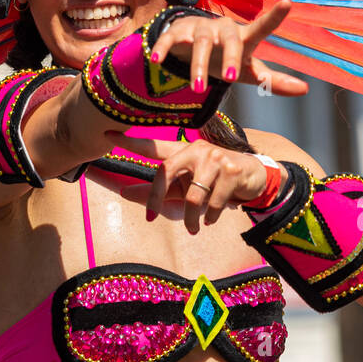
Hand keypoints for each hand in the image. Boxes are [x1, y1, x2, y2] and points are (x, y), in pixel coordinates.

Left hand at [112, 135, 276, 234]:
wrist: (255, 178)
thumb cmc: (213, 183)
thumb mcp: (184, 187)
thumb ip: (157, 191)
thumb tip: (123, 193)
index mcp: (182, 150)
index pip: (153, 145)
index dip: (131, 141)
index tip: (107, 134)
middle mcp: (196, 149)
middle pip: (165, 172)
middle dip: (156, 199)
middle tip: (150, 217)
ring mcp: (215, 158)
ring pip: (192, 197)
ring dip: (190, 219)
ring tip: (193, 227)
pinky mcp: (231, 170)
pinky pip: (212, 203)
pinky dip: (210, 218)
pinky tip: (212, 218)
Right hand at [148, 0, 306, 95]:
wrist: (193, 44)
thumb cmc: (227, 57)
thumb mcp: (249, 71)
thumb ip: (274, 81)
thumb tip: (305, 90)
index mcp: (243, 37)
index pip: (261, 27)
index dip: (274, 17)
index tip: (288, 3)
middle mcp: (223, 29)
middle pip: (229, 39)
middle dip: (229, 57)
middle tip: (229, 78)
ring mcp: (199, 29)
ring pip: (200, 43)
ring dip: (197, 65)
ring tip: (197, 89)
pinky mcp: (177, 32)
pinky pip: (170, 39)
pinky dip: (164, 48)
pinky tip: (156, 59)